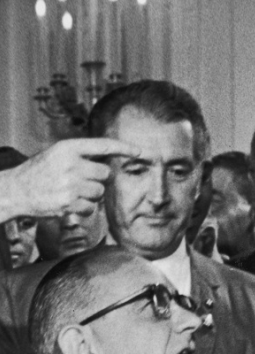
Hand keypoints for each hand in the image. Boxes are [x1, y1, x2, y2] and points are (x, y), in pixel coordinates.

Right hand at [8, 138, 138, 218]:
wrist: (17, 190)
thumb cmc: (41, 171)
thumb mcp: (58, 153)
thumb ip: (81, 154)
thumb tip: (110, 159)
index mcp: (69, 147)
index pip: (103, 145)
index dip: (123, 148)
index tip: (139, 151)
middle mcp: (71, 164)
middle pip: (105, 173)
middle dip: (99, 179)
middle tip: (82, 180)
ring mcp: (70, 184)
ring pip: (100, 192)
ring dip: (91, 194)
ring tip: (72, 191)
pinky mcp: (69, 203)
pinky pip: (91, 207)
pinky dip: (84, 208)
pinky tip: (70, 203)